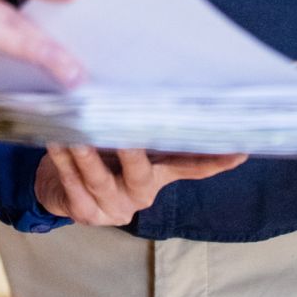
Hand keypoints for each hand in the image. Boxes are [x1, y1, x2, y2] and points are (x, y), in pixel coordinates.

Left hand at [35, 145, 247, 225]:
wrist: (59, 188)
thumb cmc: (100, 155)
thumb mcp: (126, 143)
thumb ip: (142, 126)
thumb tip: (157, 83)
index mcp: (158, 175)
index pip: (190, 167)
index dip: (214, 161)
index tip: (240, 148)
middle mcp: (140, 194)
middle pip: (142, 173)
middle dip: (133, 151)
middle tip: (128, 132)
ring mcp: (113, 206)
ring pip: (99, 178)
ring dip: (87, 152)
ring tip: (78, 131)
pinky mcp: (85, 212)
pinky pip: (73, 183)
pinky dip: (63, 160)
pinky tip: (56, 139)